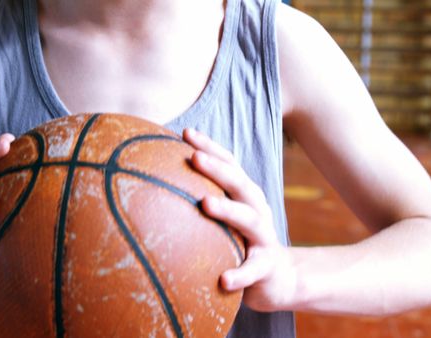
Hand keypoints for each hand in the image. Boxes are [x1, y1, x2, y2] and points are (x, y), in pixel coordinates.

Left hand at [183, 129, 296, 311]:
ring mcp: (263, 237)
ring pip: (249, 219)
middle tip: (194, 157)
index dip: (210, 146)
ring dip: (228, 210)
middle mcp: (256, 210)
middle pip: (239, 183)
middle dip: (218, 168)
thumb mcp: (224, 218)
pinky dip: (240, 274)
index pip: (228, 164)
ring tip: (205, 204)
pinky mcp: (266, 267)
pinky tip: (224, 280)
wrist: (278, 279)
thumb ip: (200, 199)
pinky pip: (253, 269)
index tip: (186, 133)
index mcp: (244, 195)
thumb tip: (153, 183)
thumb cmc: (239, 241)